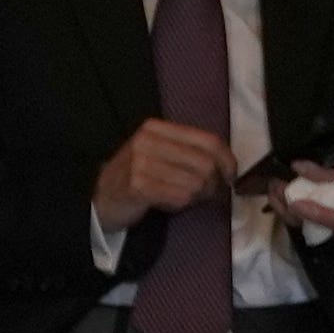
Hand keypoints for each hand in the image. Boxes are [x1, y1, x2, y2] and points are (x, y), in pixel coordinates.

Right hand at [93, 117, 227, 225]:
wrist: (102, 198)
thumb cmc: (139, 177)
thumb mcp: (162, 155)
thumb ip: (191, 152)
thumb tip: (230, 167)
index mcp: (156, 128)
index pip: (208, 140)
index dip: (228, 161)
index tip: (231, 177)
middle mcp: (147, 141)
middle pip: (206, 164)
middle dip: (214, 184)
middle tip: (207, 194)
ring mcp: (140, 163)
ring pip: (196, 183)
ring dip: (197, 197)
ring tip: (182, 197)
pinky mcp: (138, 186)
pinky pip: (181, 197)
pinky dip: (181, 204)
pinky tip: (169, 202)